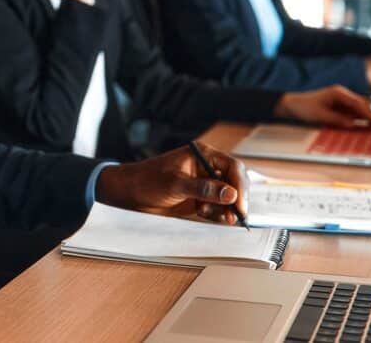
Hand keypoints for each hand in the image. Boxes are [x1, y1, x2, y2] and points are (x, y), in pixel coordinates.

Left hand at [95, 144, 248, 224]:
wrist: (130, 193)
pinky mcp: (200, 199)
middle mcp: (207, 168)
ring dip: (227, 209)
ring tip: (214, 216)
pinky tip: (208, 216)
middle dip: (237, 199)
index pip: (232, 166)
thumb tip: (231, 194)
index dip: (240, 185)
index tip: (239, 204)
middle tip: (236, 216)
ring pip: (228, 197)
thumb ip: (204, 189)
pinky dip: (218, 214)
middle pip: (234, 182)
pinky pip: (218, 207)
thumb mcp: (175, 184)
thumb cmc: (148, 180)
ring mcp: (204, 184)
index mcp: (202, 155)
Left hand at [275, 85, 370, 128]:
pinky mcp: (338, 107)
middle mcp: (342, 95)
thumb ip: (336, 120)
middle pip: (361, 106)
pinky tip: (365, 127)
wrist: (291, 104)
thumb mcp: (319, 115)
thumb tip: (352, 125)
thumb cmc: (304, 108)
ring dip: (367, 118)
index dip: (369, 115)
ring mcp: (340, 100)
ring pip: (358, 109)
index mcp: (338, 93)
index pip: (358, 104)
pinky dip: (358, 120)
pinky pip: (351, 113)